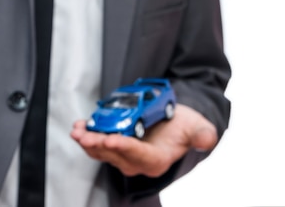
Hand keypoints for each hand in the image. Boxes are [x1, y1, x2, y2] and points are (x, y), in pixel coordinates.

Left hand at [70, 104, 217, 176]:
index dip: (125, 148)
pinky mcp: (114, 146)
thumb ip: (202, 135)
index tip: (111, 140)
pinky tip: (79, 126)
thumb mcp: (199, 128)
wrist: (174, 123)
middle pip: (116, 155)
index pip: (140, 156)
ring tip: (78, 130)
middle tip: (86, 136)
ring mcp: (124, 154)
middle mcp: (138, 161)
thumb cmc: (185, 126)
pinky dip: (87, 135)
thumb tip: (206, 140)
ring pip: (102, 152)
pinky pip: (98, 144)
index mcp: (157, 159)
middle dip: (99, 145)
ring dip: (88, 142)